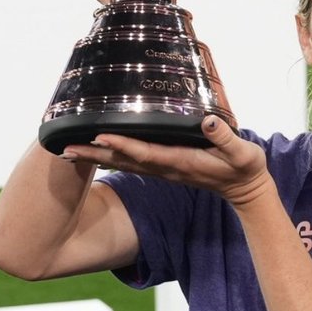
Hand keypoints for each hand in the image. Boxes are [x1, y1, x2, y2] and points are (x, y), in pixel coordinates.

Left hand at [61, 115, 270, 208]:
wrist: (245, 189)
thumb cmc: (244, 167)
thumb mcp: (242, 153)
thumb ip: (224, 137)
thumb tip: (207, 121)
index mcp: (182, 161)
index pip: (146, 153)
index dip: (122, 146)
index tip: (99, 137)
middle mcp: (167, 167)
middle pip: (125, 160)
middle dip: (95, 154)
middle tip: (65, 148)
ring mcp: (164, 169)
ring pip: (124, 163)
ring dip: (97, 157)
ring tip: (70, 149)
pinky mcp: (165, 166)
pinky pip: (132, 162)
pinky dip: (111, 157)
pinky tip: (97, 150)